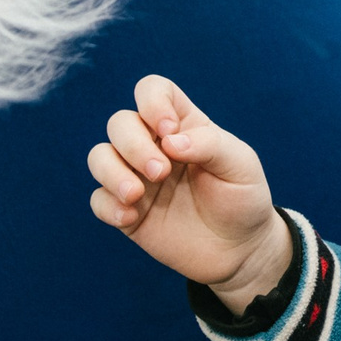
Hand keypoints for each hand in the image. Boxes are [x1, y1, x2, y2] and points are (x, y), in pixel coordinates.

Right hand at [88, 75, 290, 311]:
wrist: (240, 250)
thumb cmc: (243, 199)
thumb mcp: (241, 166)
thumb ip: (210, 145)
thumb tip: (168, 141)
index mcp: (184, 125)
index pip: (153, 90)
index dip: (152, 102)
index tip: (169, 131)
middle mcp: (155, 146)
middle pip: (120, 122)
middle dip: (133, 144)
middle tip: (161, 173)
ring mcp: (137, 178)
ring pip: (99, 156)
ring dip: (111, 171)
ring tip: (136, 195)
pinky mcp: (126, 210)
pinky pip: (97, 199)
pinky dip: (107, 205)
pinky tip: (131, 218)